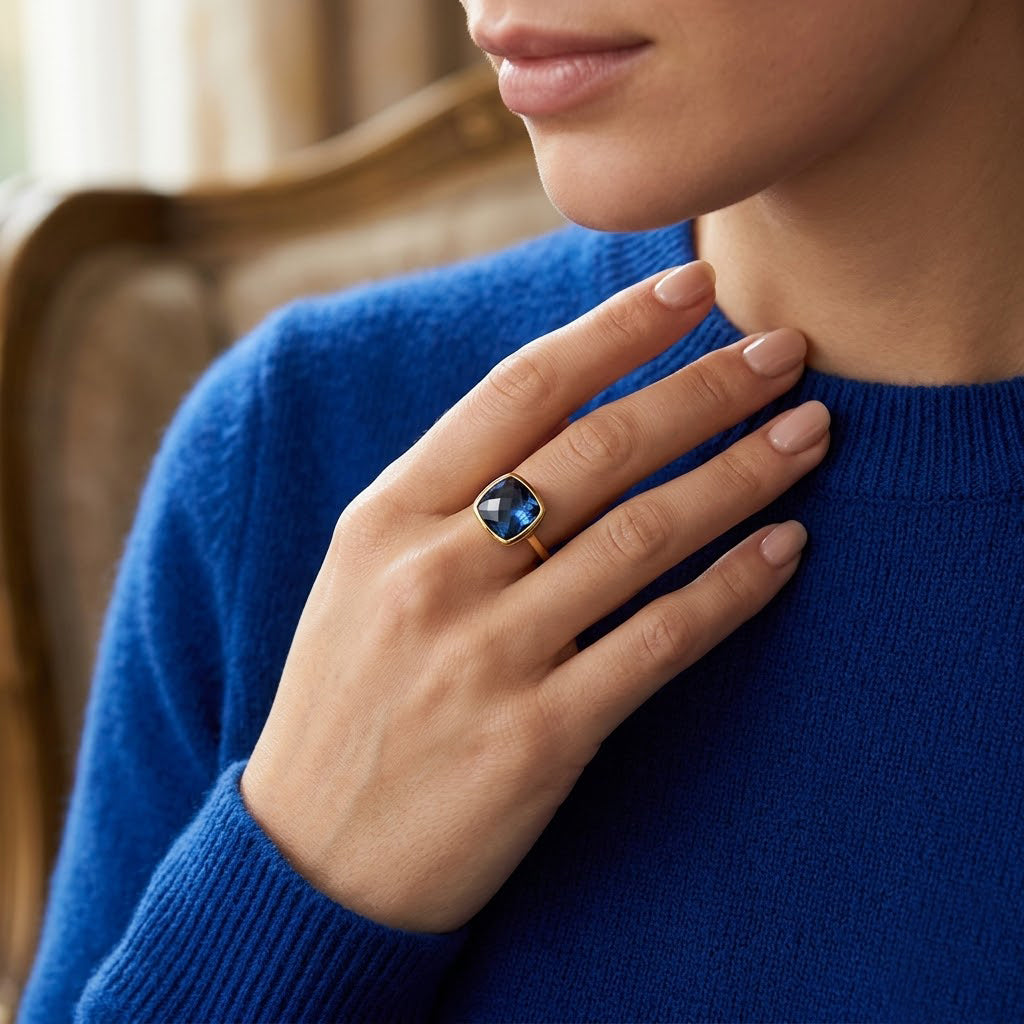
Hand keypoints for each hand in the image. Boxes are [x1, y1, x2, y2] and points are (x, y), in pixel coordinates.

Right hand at [239, 260, 828, 933]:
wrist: (311, 856)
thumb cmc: (345, 701)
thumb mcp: (363, 576)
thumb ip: (449, 497)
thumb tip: (565, 416)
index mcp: (387, 517)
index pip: (519, 390)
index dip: (615, 330)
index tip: (692, 289)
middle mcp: (434, 572)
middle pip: (596, 450)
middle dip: (704, 389)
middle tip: (784, 351)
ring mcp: (486, 655)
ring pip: (642, 535)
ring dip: (740, 476)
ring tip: (808, 435)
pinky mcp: (538, 737)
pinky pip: (658, 643)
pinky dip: (731, 590)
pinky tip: (783, 550)